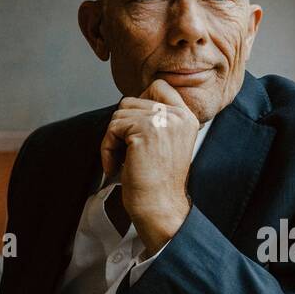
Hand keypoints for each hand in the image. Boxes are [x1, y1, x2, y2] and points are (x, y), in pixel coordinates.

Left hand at [101, 79, 197, 254]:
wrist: (160, 207)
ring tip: (122, 160)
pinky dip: (107, 147)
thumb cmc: (159, 182)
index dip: (140, 103)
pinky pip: (112, 128)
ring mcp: (161, 121)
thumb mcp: (167, 142)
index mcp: (187, 117)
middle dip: (122, 126)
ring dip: (113, 137)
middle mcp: (178, 115)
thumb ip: (157, 119)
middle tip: (125, 151)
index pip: (159, 86)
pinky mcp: (143, 131)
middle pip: (132, 100)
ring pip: (120, 113)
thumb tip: (129, 104)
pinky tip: (115, 165)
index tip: (134, 131)